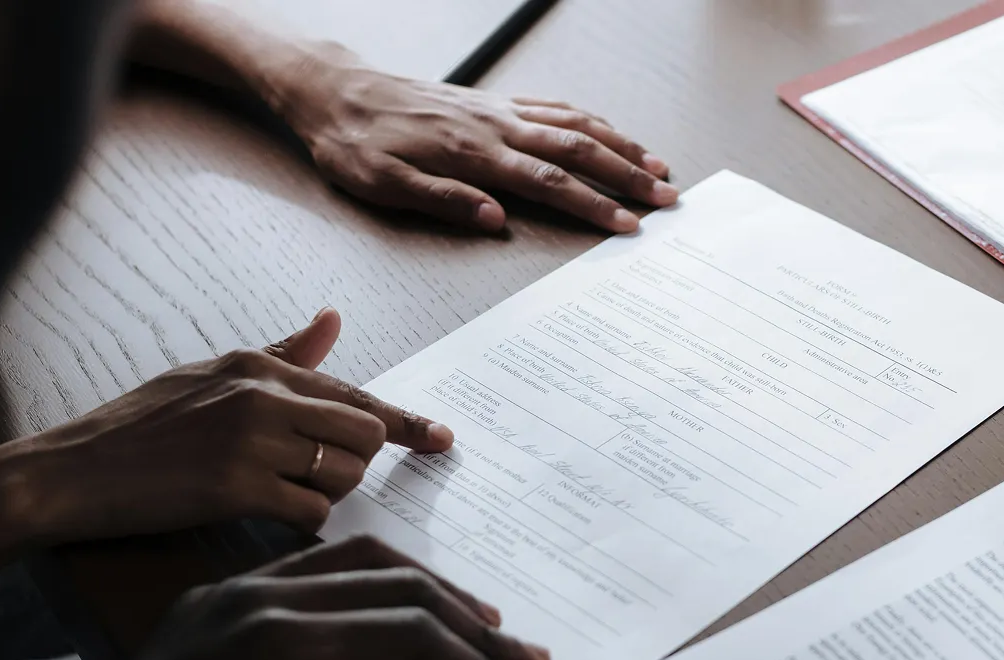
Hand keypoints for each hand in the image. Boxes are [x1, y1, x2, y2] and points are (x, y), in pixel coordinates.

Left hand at [0, 536, 549, 659]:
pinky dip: (370, 578)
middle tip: (521, 653)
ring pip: (359, 559)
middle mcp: (265, 602)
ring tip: (476, 619)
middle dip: (470, 622)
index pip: (409, 634)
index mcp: (283, 651)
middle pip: (398, 584)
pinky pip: (312, 563)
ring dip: (426, 587)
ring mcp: (239, 591)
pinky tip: (391, 605)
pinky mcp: (219, 596)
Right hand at [1, 307, 448, 542]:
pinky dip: (303, 522)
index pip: (356, 394)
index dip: (406, 422)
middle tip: (314, 478)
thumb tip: (332, 319)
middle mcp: (261, 395)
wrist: (67, 474)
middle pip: (364, 434)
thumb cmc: (139, 429)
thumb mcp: (209, 376)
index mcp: (258, 366)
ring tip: (277, 492)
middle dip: (354, 465)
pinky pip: (313, 512)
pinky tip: (266, 516)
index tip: (442, 439)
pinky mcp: (236, 487)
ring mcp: (250, 440)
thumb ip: (281, 355)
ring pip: (344, 474)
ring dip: (328, 493)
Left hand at [267, 45, 676, 233]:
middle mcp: (496, 126)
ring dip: (621, 145)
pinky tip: (612, 134)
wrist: (335, 91)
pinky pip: (555, 107)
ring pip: (575, 123)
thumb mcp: (383, 184)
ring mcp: (499, 111)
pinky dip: (592, 121)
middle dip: (628, 176)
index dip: (593, 205)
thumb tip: (497, 218)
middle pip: (578, 149)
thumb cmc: (355, 145)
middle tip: (668, 199)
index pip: (549, 182)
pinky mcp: (494, 103)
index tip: (628, 225)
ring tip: (659, 167)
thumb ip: (443, 199)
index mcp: (474, 153)